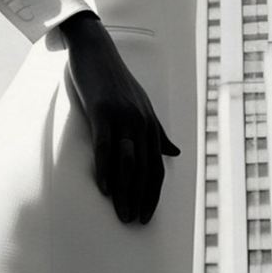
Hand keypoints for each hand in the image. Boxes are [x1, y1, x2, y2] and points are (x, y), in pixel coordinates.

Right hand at [61, 12, 179, 224]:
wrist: (96, 50)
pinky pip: (106, 146)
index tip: (147, 216)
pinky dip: (105, 169)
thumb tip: (175, 152)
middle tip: (133, 222)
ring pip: (128, 163)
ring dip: (125, 192)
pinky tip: (104, 188)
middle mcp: (142, 123)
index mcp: (151, 125)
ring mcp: (123, 117)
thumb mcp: (141, 106)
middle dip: (140, 199)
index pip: (157, 167)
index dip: (153, 194)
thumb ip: (158, 131)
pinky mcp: (102, 111)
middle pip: (145, 170)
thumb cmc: (115, 80)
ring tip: (120, 213)